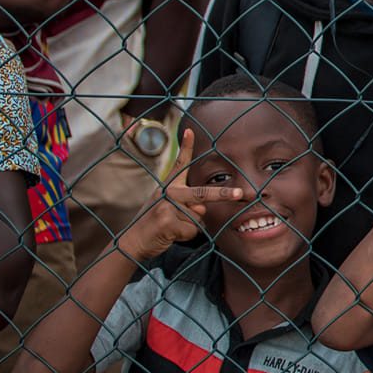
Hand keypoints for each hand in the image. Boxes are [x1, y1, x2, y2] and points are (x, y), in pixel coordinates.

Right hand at [115, 130, 241, 261]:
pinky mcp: (166, 222)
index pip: (179, 164)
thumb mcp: (169, 209)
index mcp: (169, 186)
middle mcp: (168, 193)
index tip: (189, 131)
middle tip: (240, 193)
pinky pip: (192, 230)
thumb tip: (202, 208)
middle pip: (202, 193)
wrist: (132, 242)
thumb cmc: (156, 224)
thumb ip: (188, 205)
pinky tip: (170, 235)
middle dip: (223, 194)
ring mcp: (167, 207)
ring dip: (191, 227)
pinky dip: (186, 236)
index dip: (185, 147)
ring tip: (172, 228)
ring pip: (198, 217)